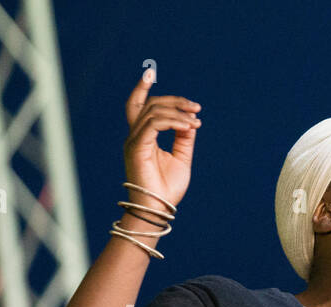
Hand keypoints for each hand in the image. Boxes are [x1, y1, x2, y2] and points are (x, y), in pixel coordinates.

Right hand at [123, 74, 200, 212]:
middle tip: (196, 108)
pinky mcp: (137, 147)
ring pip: (153, 112)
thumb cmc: (167, 188)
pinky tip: (189, 127)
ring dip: (178, 113)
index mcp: (143, 137)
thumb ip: (184, 138)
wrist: (158, 208)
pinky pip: (154, 124)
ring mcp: (134, 141)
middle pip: (151, 105)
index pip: (140, 106)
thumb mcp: (181, 158)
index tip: (151, 74)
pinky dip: (173, 122)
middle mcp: (135, 136)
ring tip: (196, 121)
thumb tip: (191, 121)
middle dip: (174, 102)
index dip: (143, 89)